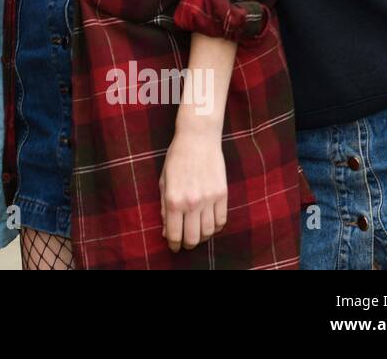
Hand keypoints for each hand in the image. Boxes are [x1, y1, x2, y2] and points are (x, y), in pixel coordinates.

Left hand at [159, 124, 227, 252]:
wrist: (198, 138)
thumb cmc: (176, 158)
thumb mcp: (164, 181)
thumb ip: (164, 208)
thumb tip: (166, 231)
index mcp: (173, 199)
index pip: (174, 234)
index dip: (174, 244)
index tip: (174, 247)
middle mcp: (192, 202)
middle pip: (193, 237)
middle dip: (188, 244)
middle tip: (185, 243)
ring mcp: (209, 199)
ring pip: (209, 232)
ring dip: (202, 237)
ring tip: (197, 235)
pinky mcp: (222, 194)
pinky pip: (222, 220)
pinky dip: (216, 228)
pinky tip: (210, 225)